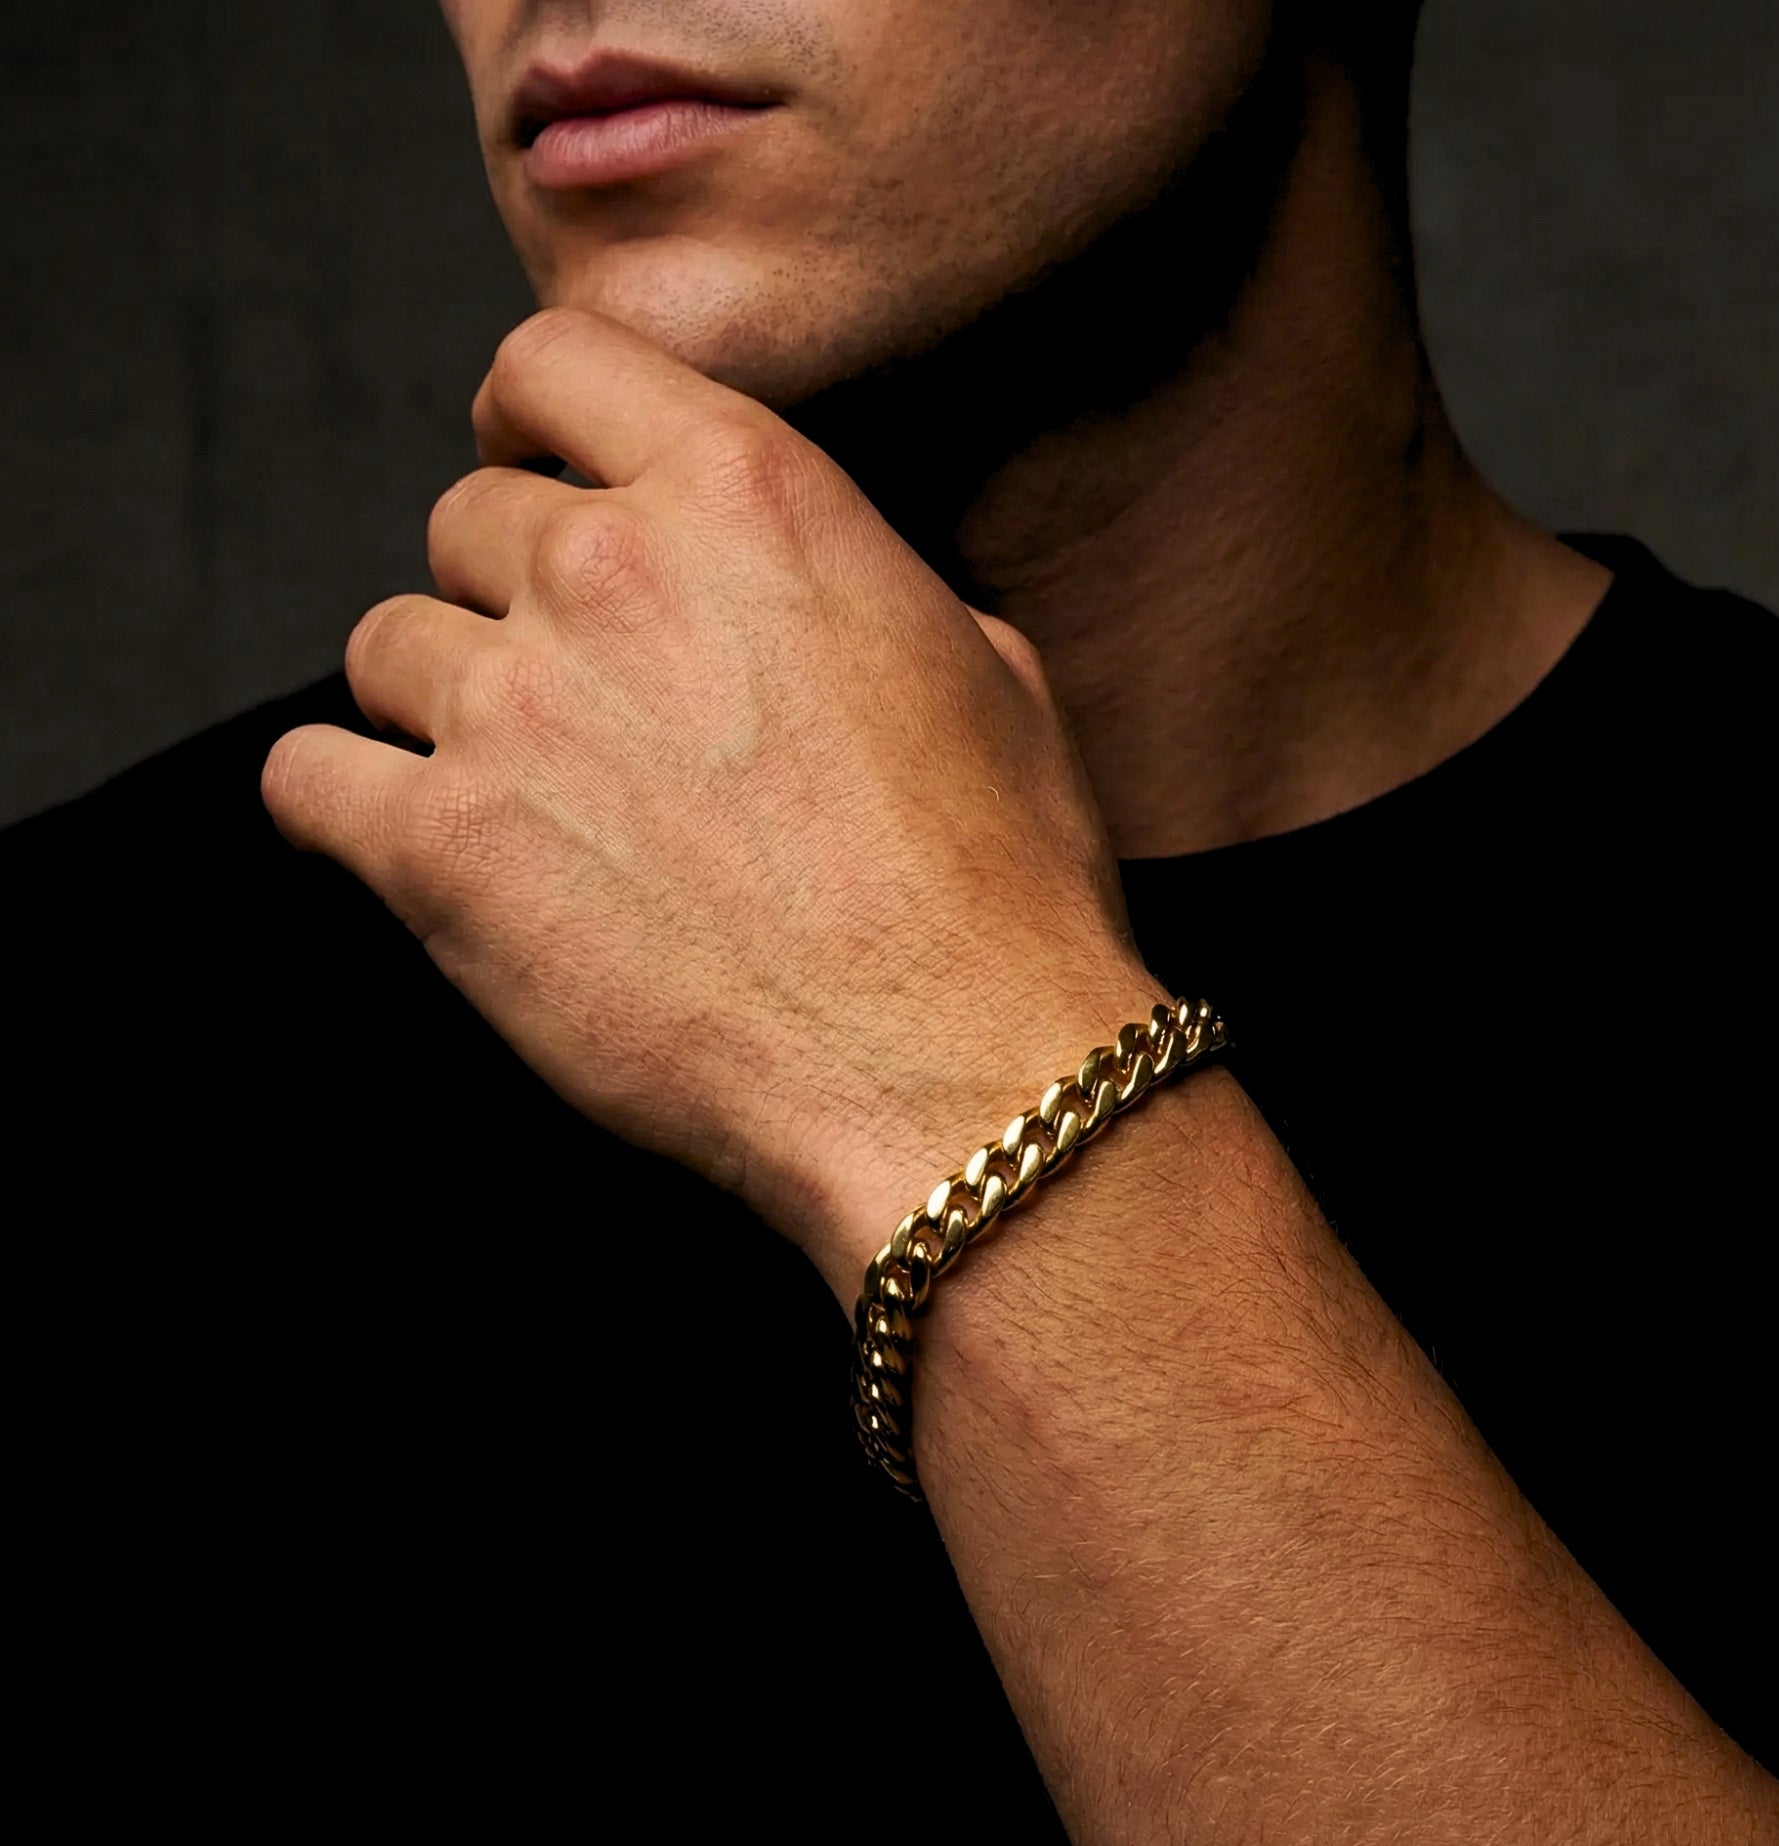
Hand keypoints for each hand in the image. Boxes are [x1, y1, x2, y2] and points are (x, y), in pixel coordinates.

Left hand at [262, 307, 1164, 1290]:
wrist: (955, 1072)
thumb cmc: (996, 891)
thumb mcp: (987, 674)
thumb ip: (860, 590)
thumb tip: (813, 601)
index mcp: (749, 494)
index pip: (552, 363)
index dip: (530, 422)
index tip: (532, 473)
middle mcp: (611, 571)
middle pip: (466, 523)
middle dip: (507, 597)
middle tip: (572, 696)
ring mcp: (514, 708)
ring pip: (383, 647)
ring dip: (438, 706)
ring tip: (519, 792)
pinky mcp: (440, 851)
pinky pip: (306, 778)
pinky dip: (343, 804)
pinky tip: (402, 841)